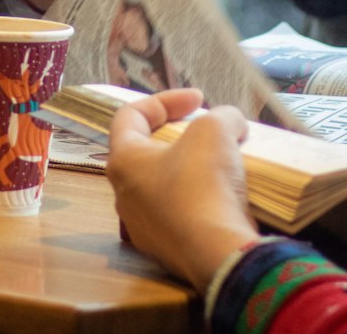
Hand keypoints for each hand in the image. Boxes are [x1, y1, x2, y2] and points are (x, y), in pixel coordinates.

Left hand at [107, 89, 259, 291]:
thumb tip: (231, 120)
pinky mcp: (166, 252)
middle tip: (208, 133)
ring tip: (220, 164)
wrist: (219, 255)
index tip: (199, 99)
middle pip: (147, 152)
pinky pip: (179, 216)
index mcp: (123, 161)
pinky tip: (223, 198)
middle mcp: (124, 195)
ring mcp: (143, 227)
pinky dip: (198, 201)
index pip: (131, 115)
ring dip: (189, 170)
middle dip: (178, 136)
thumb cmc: (203, 184)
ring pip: (164, 187)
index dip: (165, 99)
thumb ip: (221, 116)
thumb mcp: (215, 131)